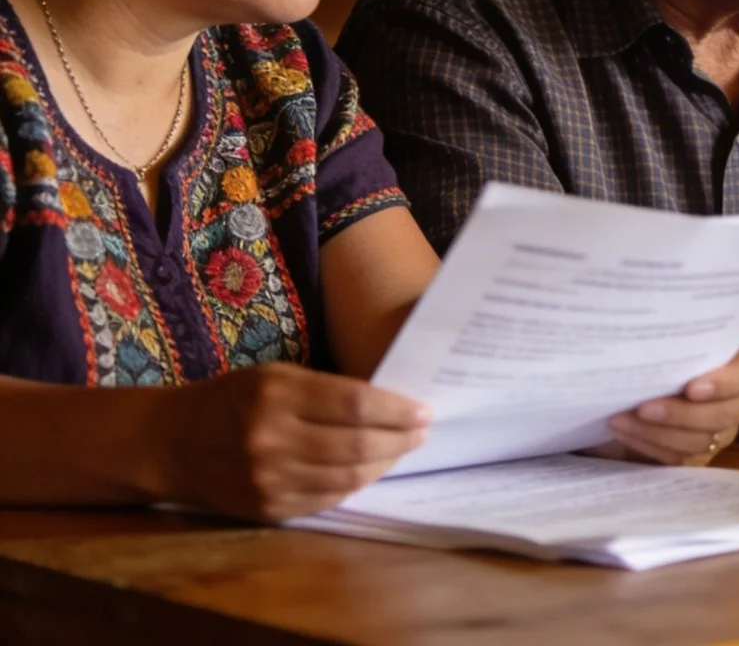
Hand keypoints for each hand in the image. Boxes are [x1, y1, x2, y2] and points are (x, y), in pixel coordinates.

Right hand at [157, 363, 429, 522]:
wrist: (167, 443)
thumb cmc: (231, 398)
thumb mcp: (276, 375)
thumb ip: (327, 389)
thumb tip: (390, 403)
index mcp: (276, 394)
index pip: (357, 404)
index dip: (398, 410)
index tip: (424, 410)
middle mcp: (271, 438)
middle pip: (358, 445)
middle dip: (400, 440)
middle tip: (422, 432)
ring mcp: (267, 479)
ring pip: (348, 478)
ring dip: (384, 465)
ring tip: (401, 450)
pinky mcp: (265, 508)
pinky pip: (326, 499)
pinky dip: (355, 485)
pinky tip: (369, 471)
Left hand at [605, 349, 738, 464]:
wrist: (636, 386)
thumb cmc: (656, 356)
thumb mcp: (666, 342)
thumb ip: (670, 337)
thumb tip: (650, 314)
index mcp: (736, 367)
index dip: (724, 384)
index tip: (690, 387)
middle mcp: (734, 402)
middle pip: (726, 415)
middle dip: (682, 414)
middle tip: (644, 406)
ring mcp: (717, 433)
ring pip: (699, 441)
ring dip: (657, 431)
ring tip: (621, 417)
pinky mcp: (695, 457)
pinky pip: (677, 458)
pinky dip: (646, 444)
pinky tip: (622, 429)